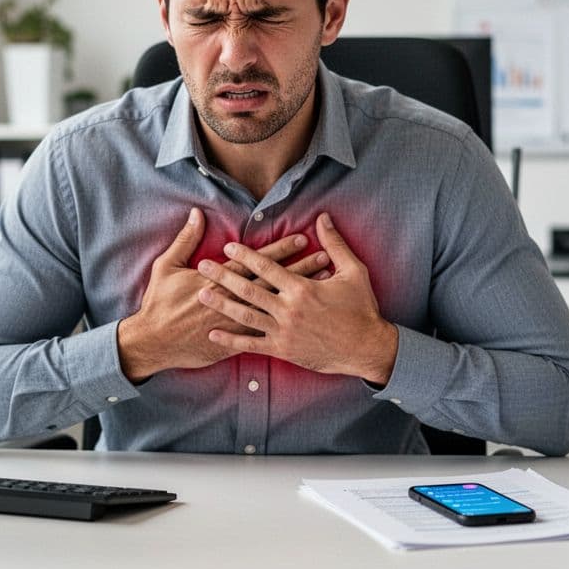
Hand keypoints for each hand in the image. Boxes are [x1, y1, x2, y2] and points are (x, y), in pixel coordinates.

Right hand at [117, 208, 331, 382]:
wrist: (153, 342)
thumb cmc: (159, 303)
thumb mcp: (167, 265)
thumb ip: (186, 239)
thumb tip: (197, 214)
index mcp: (218, 280)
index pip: (257, 261)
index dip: (281, 249)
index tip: (302, 238)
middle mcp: (232, 300)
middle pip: (273, 282)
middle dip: (300, 269)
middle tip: (325, 258)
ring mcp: (234, 323)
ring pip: (275, 307)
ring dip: (299, 296)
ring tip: (322, 288)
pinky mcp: (232, 343)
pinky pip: (264, 335)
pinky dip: (286, 326)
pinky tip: (305, 321)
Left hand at [197, 212, 397, 384]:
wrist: (367, 348)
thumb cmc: (362, 308)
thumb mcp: (354, 271)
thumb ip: (335, 244)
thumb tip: (323, 217)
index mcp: (302, 288)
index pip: (267, 267)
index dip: (246, 256)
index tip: (228, 246)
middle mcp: (288, 309)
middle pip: (249, 289)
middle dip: (223, 276)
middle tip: (203, 266)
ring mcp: (283, 332)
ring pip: (245, 316)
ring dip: (221, 305)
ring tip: (201, 294)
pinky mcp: (283, 350)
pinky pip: (252, 345)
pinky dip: (231, 340)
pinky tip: (213, 334)